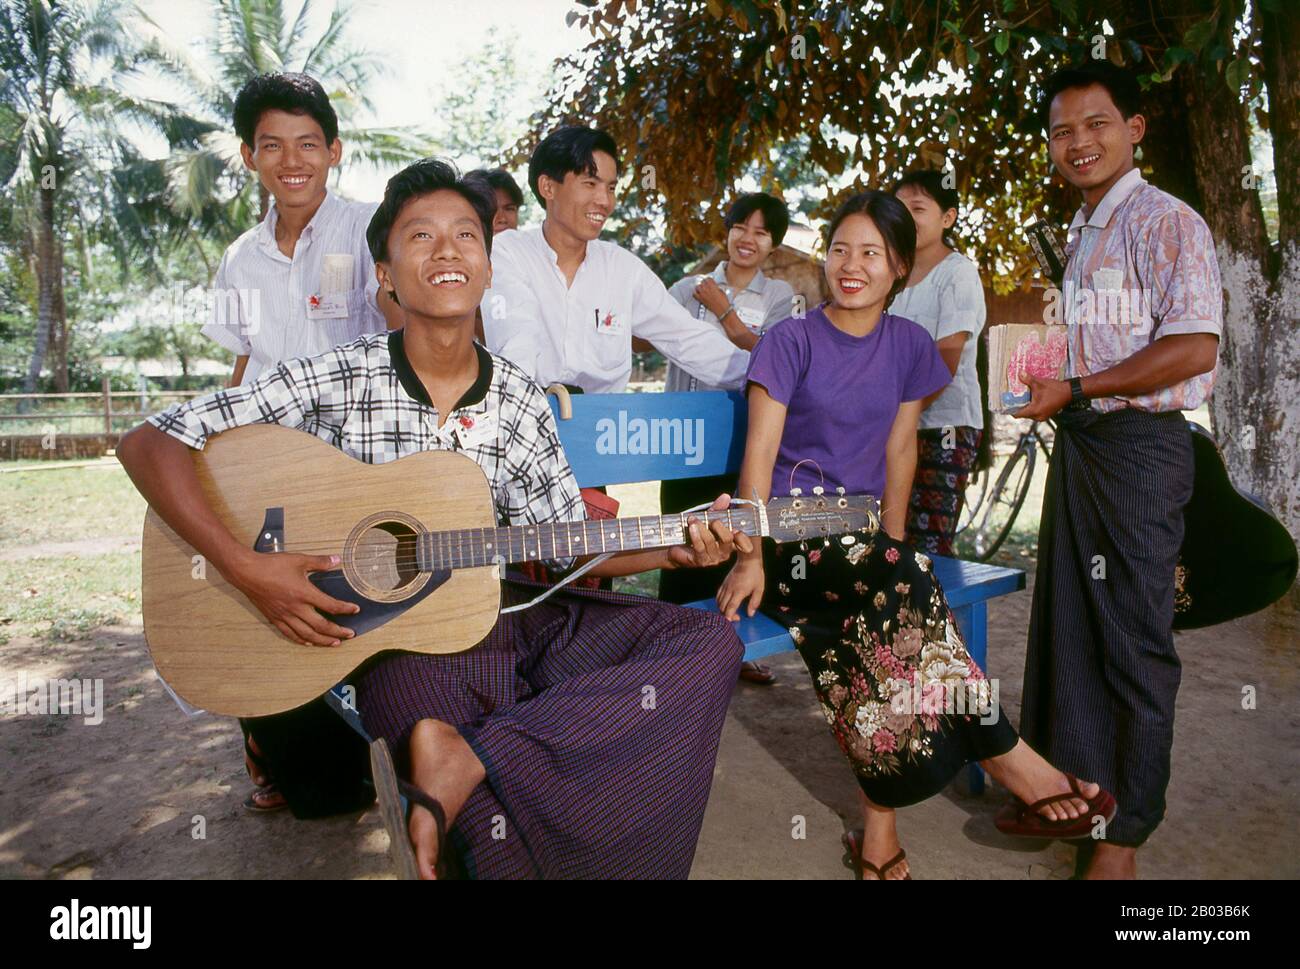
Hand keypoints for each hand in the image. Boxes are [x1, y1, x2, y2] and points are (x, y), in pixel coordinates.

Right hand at [227, 550, 360, 646]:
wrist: (247, 572)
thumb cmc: (272, 565)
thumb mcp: (299, 560)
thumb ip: (320, 562)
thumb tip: (337, 560)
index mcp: (304, 593)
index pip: (331, 605)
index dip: (345, 609)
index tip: (355, 610)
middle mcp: (296, 608)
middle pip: (321, 626)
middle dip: (338, 632)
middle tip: (349, 635)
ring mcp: (284, 615)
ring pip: (307, 634)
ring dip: (322, 641)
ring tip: (334, 643)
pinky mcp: (274, 618)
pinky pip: (290, 634)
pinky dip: (301, 640)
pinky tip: (308, 642)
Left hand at [666, 493, 754, 569]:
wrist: (676, 547)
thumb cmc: (695, 533)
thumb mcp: (707, 519)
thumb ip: (717, 509)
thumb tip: (726, 497)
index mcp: (730, 544)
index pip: (745, 546)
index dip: (743, 538)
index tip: (736, 529)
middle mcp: (724, 553)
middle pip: (728, 539)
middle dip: (719, 526)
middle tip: (712, 520)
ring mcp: (713, 559)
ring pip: (711, 541)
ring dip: (702, 528)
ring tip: (693, 520)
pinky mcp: (700, 561)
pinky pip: (700, 547)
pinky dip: (695, 536)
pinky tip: (691, 528)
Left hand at [693, 277, 731, 318]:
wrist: (722, 309)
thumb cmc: (723, 301)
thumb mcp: (721, 291)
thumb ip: (716, 287)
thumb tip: (714, 286)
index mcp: (712, 285)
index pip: (708, 278)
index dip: (708, 280)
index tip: (709, 281)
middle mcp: (707, 288)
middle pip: (702, 282)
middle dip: (704, 283)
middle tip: (705, 285)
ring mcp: (703, 294)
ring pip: (697, 287)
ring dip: (699, 287)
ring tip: (702, 289)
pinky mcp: (700, 299)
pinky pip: (694, 294)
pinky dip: (695, 293)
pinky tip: (698, 294)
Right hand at [717, 558, 764, 619]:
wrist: (747, 560)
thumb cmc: (755, 574)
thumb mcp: (759, 589)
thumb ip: (754, 602)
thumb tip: (750, 614)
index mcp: (739, 592)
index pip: (730, 607)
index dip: (729, 616)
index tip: (732, 621)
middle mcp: (730, 590)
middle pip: (722, 606)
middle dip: (726, 615)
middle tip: (736, 617)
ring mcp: (725, 586)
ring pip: (718, 602)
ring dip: (722, 609)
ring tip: (730, 611)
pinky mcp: (724, 583)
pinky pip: (718, 595)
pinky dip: (719, 602)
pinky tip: (724, 604)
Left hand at [1014, 372, 1071, 420]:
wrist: (1070, 392)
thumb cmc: (1055, 389)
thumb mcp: (1040, 383)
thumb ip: (1028, 379)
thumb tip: (1019, 373)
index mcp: (1034, 411)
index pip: (1017, 414)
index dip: (1010, 409)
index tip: (1005, 403)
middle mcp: (1038, 417)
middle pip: (1022, 414)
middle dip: (1017, 406)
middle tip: (1013, 398)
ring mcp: (1043, 416)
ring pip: (1029, 413)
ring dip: (1025, 407)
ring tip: (1021, 398)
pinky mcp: (1047, 414)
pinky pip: (1035, 413)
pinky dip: (1032, 407)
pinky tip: (1031, 399)